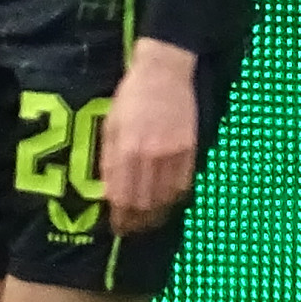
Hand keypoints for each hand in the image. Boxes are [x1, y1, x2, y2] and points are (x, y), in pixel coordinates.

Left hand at [99, 39, 203, 233]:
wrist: (164, 73)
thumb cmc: (131, 97)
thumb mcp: (110, 126)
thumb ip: (109, 160)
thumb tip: (110, 193)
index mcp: (126, 149)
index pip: (122, 196)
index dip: (120, 217)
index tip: (118, 228)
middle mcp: (150, 155)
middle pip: (144, 202)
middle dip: (138, 221)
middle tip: (133, 229)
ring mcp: (173, 153)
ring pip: (166, 197)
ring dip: (157, 214)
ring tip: (150, 221)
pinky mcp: (190, 149)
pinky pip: (184, 183)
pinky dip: (175, 197)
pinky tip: (168, 201)